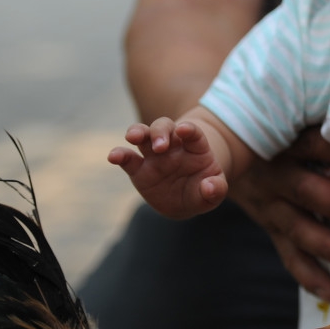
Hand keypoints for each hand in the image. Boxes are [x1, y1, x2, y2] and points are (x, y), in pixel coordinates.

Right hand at [109, 118, 227, 218]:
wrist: (185, 202)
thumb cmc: (203, 191)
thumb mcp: (214, 192)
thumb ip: (216, 189)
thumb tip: (209, 187)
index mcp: (195, 147)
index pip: (192, 132)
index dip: (188, 129)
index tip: (184, 130)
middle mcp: (173, 146)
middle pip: (164, 127)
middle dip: (160, 131)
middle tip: (160, 146)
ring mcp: (154, 155)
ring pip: (143, 134)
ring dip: (137, 132)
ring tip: (133, 138)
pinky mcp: (138, 169)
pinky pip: (127, 158)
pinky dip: (119, 154)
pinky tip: (113, 157)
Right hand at [229, 127, 329, 302]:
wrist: (217, 153)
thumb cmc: (278, 131)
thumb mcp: (292, 120)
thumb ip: (327, 122)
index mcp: (285, 141)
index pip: (315, 145)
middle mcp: (274, 173)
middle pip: (306, 191)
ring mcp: (269, 204)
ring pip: (297, 227)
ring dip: (327, 246)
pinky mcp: (270, 226)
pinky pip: (288, 253)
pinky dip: (309, 275)